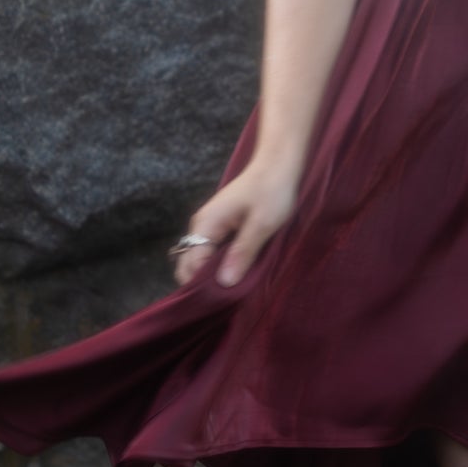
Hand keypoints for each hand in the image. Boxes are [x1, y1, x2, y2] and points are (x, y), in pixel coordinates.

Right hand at [172, 156, 301, 287]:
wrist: (277, 164)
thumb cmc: (271, 191)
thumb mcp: (262, 224)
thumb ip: (242, 253)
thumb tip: (223, 284)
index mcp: (205, 225)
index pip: (190, 266)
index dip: (203, 286)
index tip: (223, 302)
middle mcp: (200, 227)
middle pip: (190, 265)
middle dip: (205, 284)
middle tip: (231, 298)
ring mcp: (210, 227)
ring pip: (202, 261)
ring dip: (215, 276)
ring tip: (237, 289)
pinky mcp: (221, 228)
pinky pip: (214, 253)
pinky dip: (222, 265)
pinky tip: (239, 273)